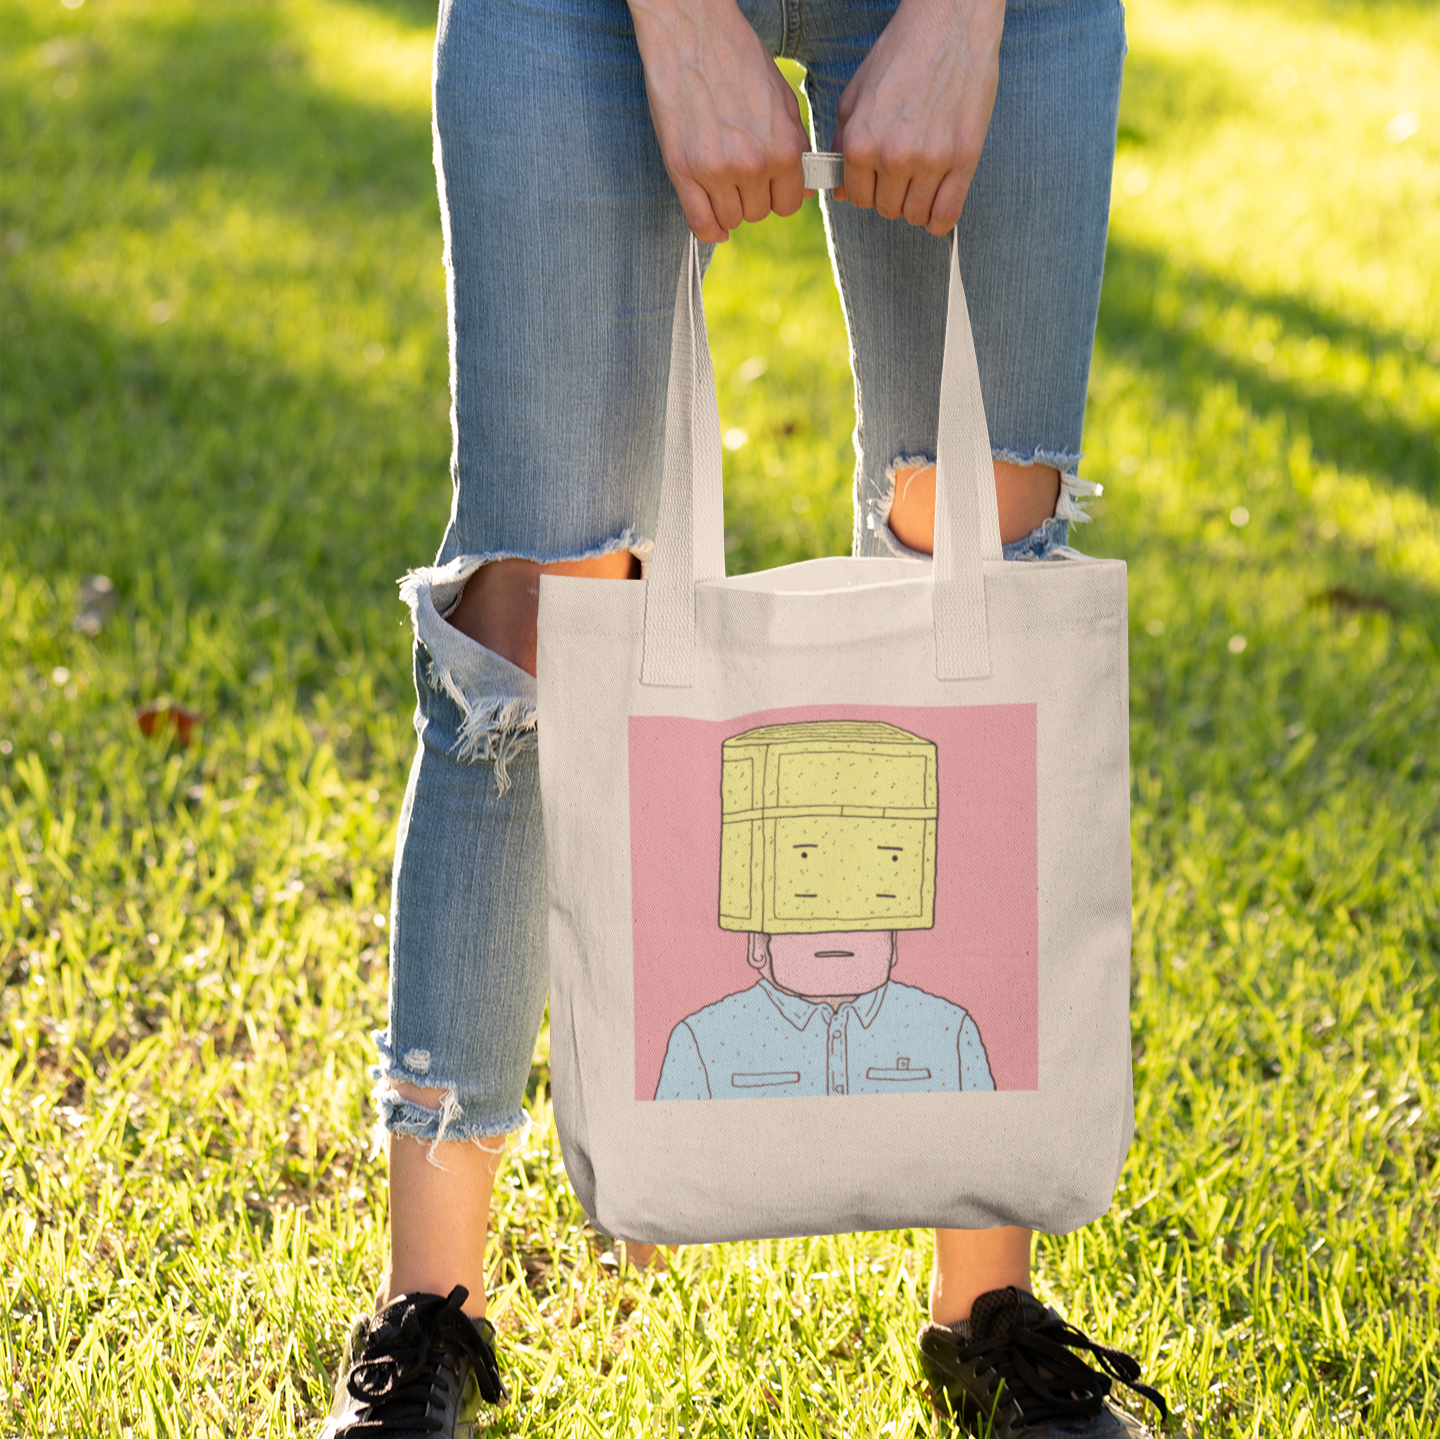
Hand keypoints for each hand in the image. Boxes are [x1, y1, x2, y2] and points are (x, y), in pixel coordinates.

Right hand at [628, 0, 810, 241]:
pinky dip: (708, 229)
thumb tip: (806, 192)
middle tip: (739, 172)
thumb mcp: (782, 100)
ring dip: (728, 207)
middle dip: (752, 198)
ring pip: (731, 219)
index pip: (790, 204)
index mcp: (784, 149)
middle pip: (759, 213)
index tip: (768, 184)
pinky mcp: (683, 169)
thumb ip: (796, 148)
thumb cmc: (739, 60)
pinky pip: (700, 222)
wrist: (691, 31)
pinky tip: (713, 225)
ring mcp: (716, 170)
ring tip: (721, 180)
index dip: (779, 195)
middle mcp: (753, 164)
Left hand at [832, 0, 1004, 235]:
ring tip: (922, 181)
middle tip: (904, 171)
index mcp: (861, 143)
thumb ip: (843, 145)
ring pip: (915, 215)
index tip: (878, 176)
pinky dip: (940, 219)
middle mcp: (893, 156)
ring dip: (916, 204)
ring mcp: (930, 160)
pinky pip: (947, 214)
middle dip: (892, 195)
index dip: (867, 188)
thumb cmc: (900, 55)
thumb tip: (839, 192)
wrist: (950, 23)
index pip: (857, 198)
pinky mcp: (964, 158)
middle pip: (887, 209)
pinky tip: (938, 206)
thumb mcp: (856, 95)